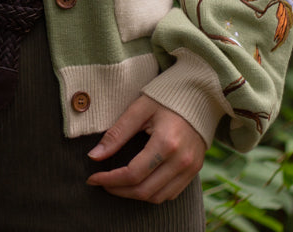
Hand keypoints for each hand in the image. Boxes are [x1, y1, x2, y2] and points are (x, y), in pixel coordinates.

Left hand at [85, 95, 205, 203]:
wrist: (200, 95)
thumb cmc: (165, 98)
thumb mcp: (138, 110)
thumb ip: (116, 134)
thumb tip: (94, 156)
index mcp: (166, 143)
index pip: (132, 174)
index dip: (109, 180)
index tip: (92, 178)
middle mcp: (182, 160)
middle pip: (144, 190)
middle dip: (118, 191)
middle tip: (102, 183)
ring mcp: (191, 168)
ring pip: (158, 197)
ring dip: (134, 195)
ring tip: (117, 185)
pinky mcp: (195, 170)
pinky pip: (171, 193)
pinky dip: (152, 194)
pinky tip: (138, 183)